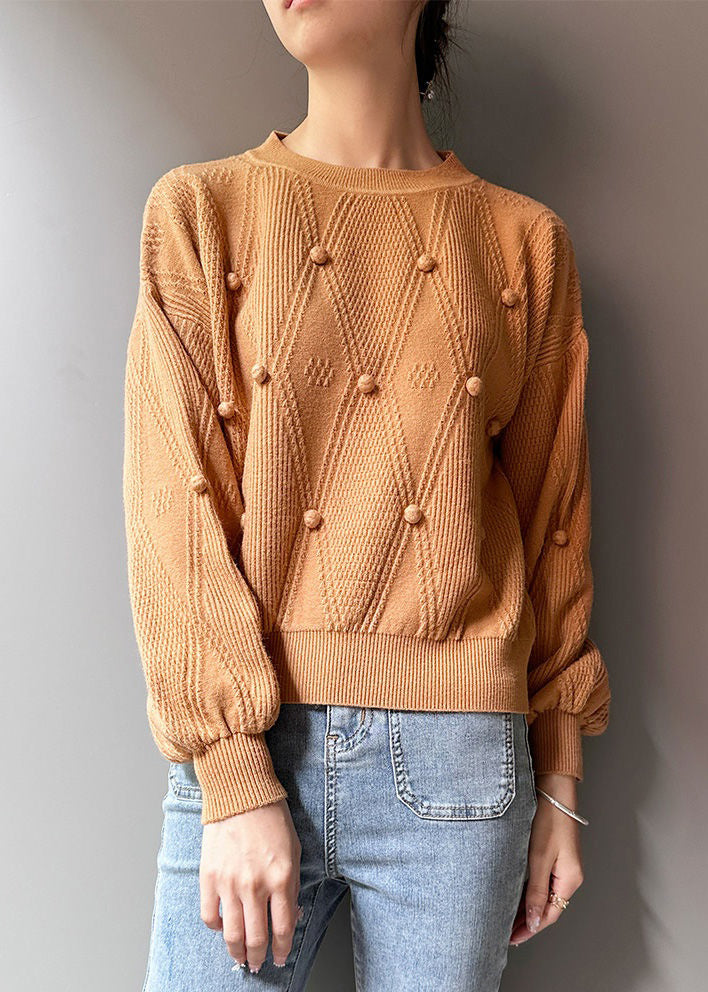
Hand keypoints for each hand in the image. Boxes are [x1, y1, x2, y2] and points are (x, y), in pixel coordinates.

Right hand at [200, 798, 301, 971]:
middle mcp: (255, 885)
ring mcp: (230, 883)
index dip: (281, 949)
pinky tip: (222, 927)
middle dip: (258, 958)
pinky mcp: (209, 877)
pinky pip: (209, 916)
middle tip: (258, 964)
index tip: (279, 957)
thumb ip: (291, 885)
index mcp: (281, 878)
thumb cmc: (270, 817)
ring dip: (237, 952)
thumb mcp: (293, 851)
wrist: (240, 792)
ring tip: (240, 957)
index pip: (283, 929)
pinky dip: (216, 928)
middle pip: (256, 938)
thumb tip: (289, 915)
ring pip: (232, 934)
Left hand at [509, 773, 583, 944]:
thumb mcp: (539, 858)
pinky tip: (516, 896)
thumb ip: (535, 891)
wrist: (554, 790)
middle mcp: (569, 876)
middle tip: (505, 933)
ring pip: (544, 895)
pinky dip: (529, 893)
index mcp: (569, 879)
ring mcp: (563, 866)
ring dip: (527, 908)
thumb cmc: (548, 819)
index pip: (550, 914)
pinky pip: (542, 882)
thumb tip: (533, 920)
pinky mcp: (555, 856)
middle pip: (548, 907)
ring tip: (507, 919)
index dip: (530, 928)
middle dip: (527, 922)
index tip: (513, 939)